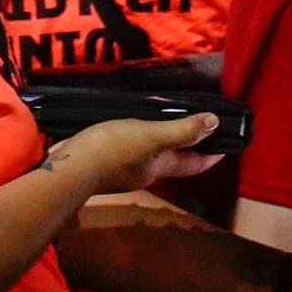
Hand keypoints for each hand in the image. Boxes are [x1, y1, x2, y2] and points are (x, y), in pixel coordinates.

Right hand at [54, 112, 225, 198]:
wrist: (66, 166)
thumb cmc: (113, 150)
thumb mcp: (152, 136)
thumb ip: (182, 131)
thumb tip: (214, 124)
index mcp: (161, 167)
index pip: (194, 164)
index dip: (211, 156)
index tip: (225, 147)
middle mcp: (145, 172)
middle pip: (174, 160)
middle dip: (187, 146)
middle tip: (198, 127)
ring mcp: (123, 169)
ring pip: (149, 155)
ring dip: (160, 141)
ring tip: (164, 120)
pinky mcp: (104, 161)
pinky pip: (127, 148)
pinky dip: (136, 138)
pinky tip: (130, 124)